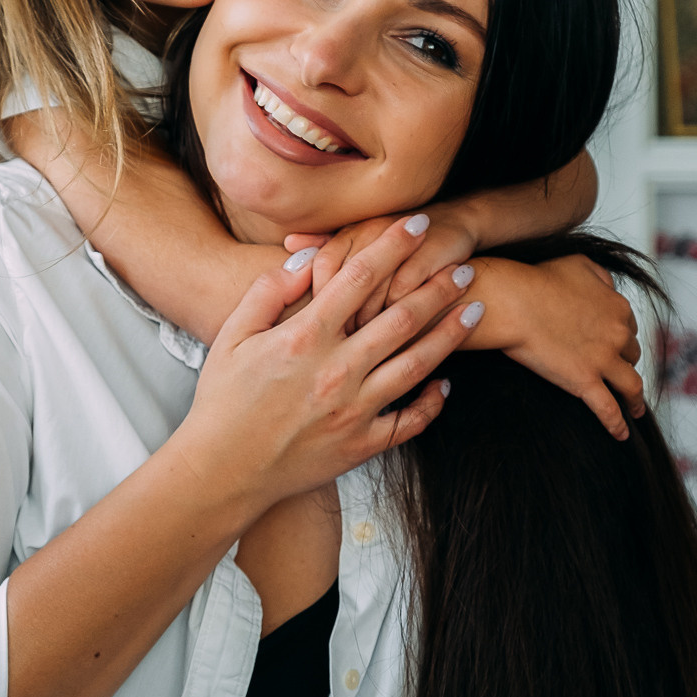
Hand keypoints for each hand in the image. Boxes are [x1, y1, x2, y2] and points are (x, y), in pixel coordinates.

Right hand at [174, 221, 484, 515]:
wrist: (222, 472)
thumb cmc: (222, 402)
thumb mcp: (232, 337)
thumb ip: (268, 291)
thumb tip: (306, 257)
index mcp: (304, 337)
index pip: (360, 276)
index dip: (393, 245)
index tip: (418, 224)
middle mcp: (337, 370)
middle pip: (402, 317)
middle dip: (438, 287)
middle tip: (465, 267)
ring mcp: (354, 410)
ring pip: (417, 365)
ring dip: (449, 335)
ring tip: (474, 312)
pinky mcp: (361, 445)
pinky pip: (409, 422)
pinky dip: (432, 403)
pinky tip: (445, 384)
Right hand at [487, 254, 643, 439]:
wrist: (513, 302)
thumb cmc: (536, 279)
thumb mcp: (578, 264)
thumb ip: (601, 276)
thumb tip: (611, 287)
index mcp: (617, 307)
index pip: (628, 328)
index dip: (620, 337)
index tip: (613, 345)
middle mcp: (617, 335)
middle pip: (631, 355)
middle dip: (625, 363)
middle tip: (617, 372)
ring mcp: (602, 361)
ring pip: (631, 386)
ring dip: (636, 399)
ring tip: (635, 409)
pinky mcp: (584, 382)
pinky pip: (608, 410)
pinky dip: (617, 424)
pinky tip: (620, 435)